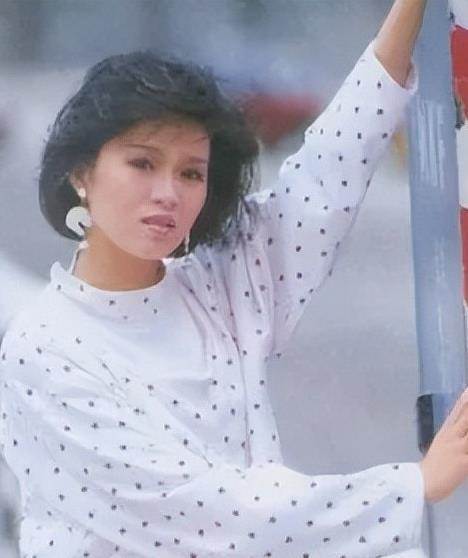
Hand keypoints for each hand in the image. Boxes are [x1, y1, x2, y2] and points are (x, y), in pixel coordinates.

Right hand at [418, 387, 467, 502]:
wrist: (422, 483)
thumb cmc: (432, 469)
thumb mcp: (440, 448)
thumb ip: (451, 439)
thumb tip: (456, 432)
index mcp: (445, 433)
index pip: (457, 412)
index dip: (463, 401)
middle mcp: (452, 437)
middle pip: (466, 418)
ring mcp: (459, 448)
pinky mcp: (464, 461)